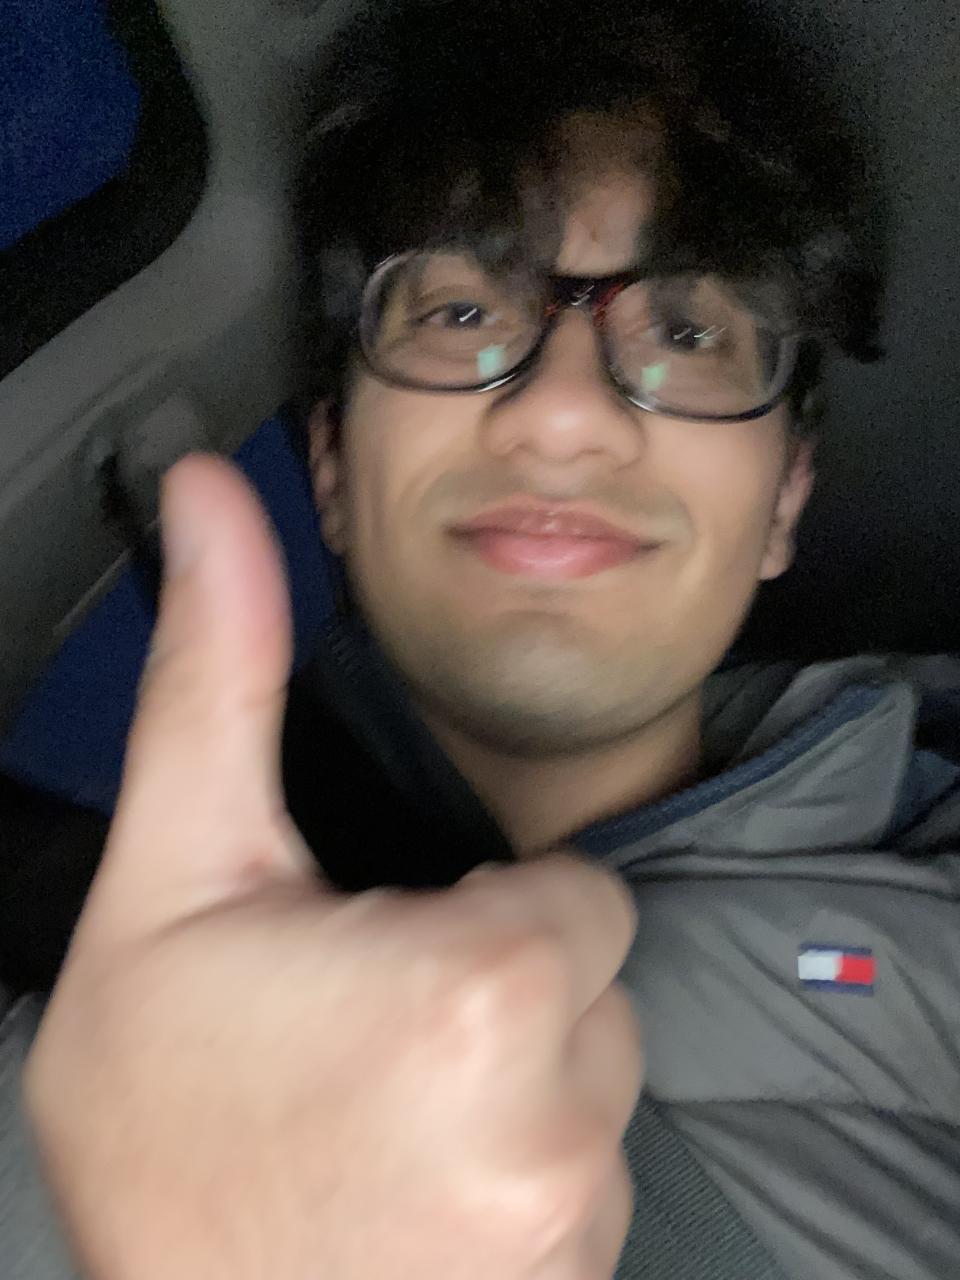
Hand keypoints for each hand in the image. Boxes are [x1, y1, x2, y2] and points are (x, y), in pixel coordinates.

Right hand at [24, 455, 642, 1279]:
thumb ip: (218, 684)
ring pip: (590, 1075)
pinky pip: (588, 1173)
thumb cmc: (161, 1115)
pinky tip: (415, 1189)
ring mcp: (573, 1220)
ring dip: (506, 1079)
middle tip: (363, 1038)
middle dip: (492, 990)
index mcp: (476, 989)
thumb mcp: (176, 877)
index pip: (576, 893)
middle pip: (586, 980)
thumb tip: (213, 501)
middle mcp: (555, 1115)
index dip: (481, 912)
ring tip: (380, 1116)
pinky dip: (519, 1169)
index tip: (387, 951)